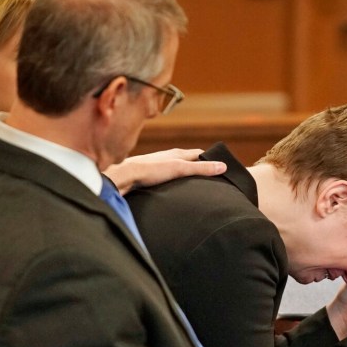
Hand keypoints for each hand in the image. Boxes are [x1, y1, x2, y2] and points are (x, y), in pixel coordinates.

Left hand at [103, 148, 225, 194]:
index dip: (210, 159)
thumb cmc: (150, 170)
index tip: (220, 167)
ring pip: (178, 171)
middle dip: (199, 169)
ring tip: (196, 189)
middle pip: (189, 162)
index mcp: (177, 154)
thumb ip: (200, 168)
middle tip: (211, 180)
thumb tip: (222, 166)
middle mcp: (169, 158)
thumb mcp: (179, 168)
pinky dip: (176, 184)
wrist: (124, 177)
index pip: (199, 154)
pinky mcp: (152, 178)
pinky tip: (176, 193)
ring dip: (186, 177)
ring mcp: (160, 168)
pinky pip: (168, 180)